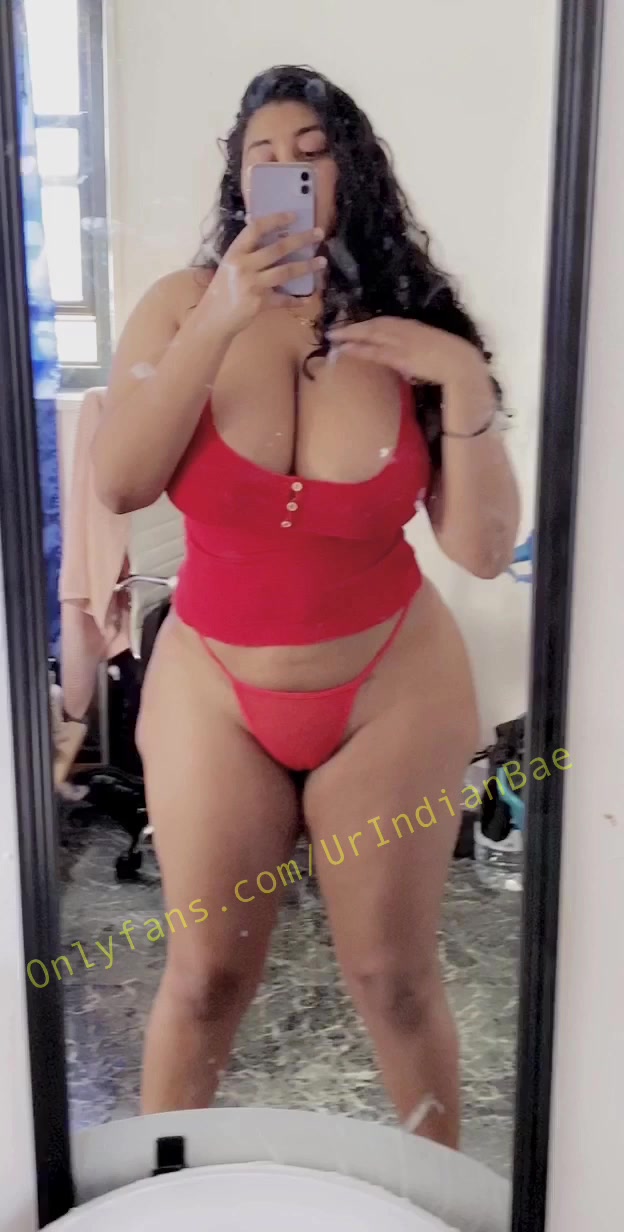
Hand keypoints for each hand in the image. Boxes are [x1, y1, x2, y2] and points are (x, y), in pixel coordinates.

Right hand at [201, 213, 325, 336]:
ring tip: (322, 261)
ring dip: (306, 266)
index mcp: (235, 253)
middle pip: (278, 248)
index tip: (294, 216)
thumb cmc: (222, 289)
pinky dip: (297, 300)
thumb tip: (264, 231)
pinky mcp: (260, 303)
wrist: (213, 318)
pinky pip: (283, 300)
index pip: (256, 229)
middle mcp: (243, 266)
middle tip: (319, 234)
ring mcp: (252, 285)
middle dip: (301, 239)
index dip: (276, 220)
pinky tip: (308, 298)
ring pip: (285, 272)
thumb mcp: (230, 266)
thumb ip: (247, 252)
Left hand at [327, 317, 482, 386]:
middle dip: (353, 326)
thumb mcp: (431, 350)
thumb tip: (405, 364)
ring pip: (370, 335)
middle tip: (333, 329)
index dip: (367, 323)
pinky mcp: (400, 356)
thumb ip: (415, 352)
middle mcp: (405, 330)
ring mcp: (401, 342)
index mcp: (413, 326)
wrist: (461, 363)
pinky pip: (374, 351)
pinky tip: (345, 350)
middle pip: (374, 325)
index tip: (352, 325)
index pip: (384, 322)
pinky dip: (358, 349)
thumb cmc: (452, 359)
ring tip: (333, 337)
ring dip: (350, 335)